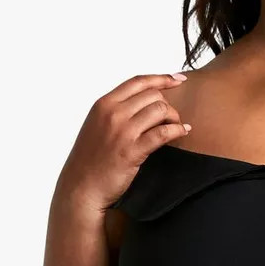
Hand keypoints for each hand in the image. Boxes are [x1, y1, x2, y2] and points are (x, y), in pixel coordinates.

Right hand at [57, 72, 192, 211]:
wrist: (81, 187)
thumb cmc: (90, 160)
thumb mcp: (97, 126)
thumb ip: (115, 112)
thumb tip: (142, 104)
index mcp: (103, 104)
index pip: (137, 82)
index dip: (162, 78)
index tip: (178, 79)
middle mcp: (112, 113)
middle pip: (152, 95)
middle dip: (168, 104)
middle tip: (173, 118)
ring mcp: (122, 132)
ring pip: (160, 110)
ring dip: (174, 117)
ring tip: (177, 126)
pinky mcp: (133, 151)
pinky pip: (163, 133)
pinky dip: (178, 130)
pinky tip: (183, 132)